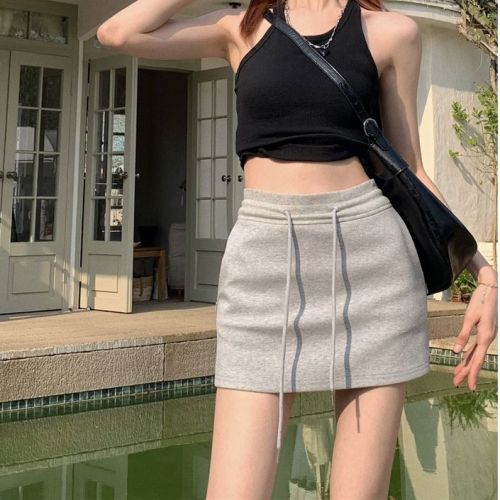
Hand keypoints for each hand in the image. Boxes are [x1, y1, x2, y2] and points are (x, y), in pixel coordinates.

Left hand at [452, 269, 497, 390]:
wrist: (491, 289)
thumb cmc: (480, 301)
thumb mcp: (470, 317)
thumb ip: (463, 335)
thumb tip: (456, 351)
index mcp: (486, 337)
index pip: (477, 360)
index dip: (472, 373)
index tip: (469, 385)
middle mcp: (488, 339)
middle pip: (475, 359)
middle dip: (466, 372)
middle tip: (456, 383)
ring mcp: (487, 336)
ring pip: (475, 354)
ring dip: (466, 364)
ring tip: (457, 375)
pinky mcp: (485, 332)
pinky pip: (476, 347)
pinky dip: (469, 355)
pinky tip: (464, 360)